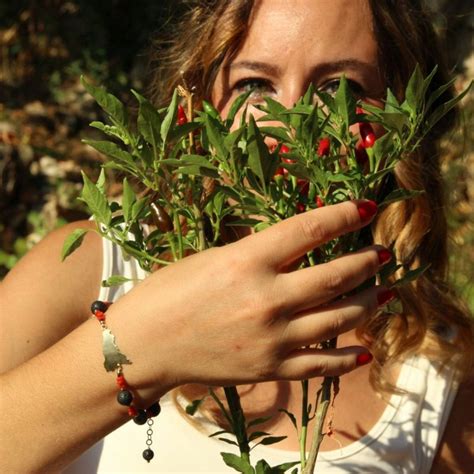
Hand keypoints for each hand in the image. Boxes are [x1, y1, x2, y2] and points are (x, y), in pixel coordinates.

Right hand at [108, 200, 391, 390]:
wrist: (143, 346)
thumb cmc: (167, 293)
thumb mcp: (213, 259)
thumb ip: (257, 255)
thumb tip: (294, 249)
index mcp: (248, 261)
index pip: (310, 229)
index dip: (344, 214)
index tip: (365, 207)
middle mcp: (267, 298)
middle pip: (337, 274)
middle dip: (367, 260)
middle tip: (382, 253)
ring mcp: (272, 337)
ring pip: (340, 317)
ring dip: (368, 302)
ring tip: (383, 293)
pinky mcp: (270, 368)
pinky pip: (321, 364)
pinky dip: (347, 358)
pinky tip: (364, 351)